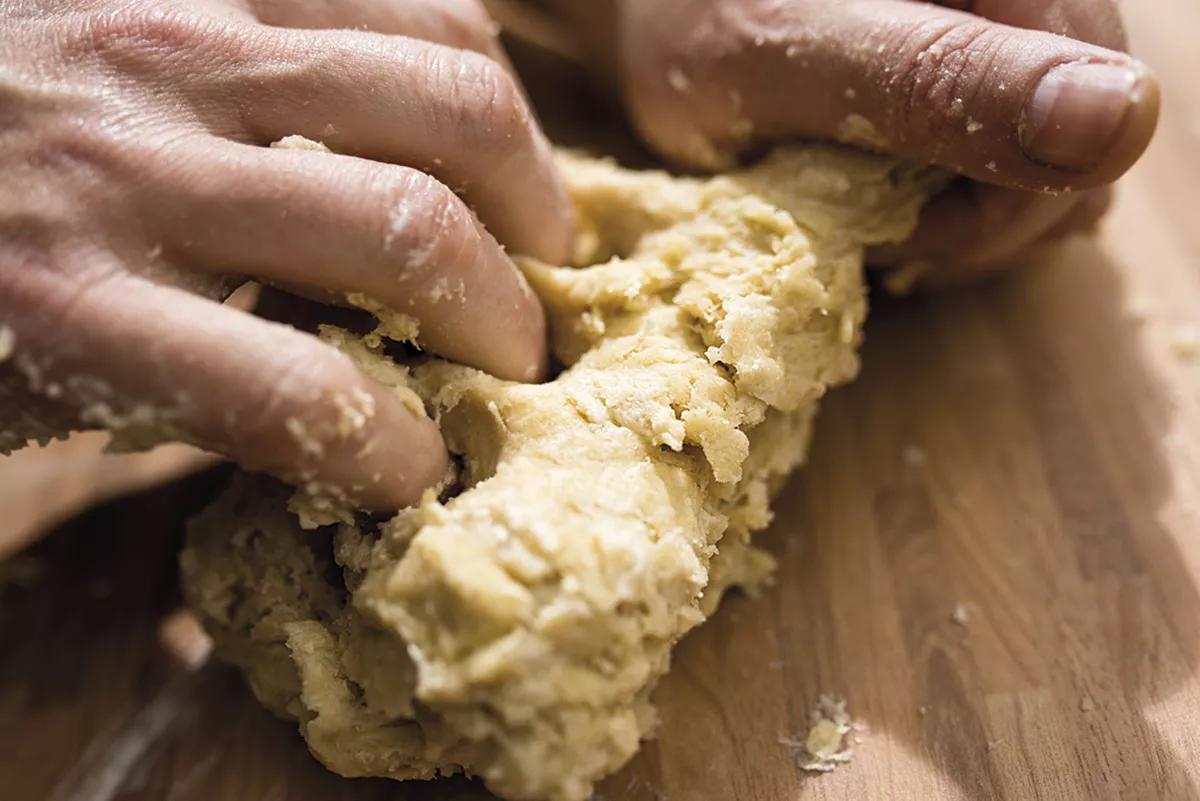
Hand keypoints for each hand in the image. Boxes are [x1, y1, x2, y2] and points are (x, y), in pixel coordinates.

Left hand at [0, 0, 571, 510]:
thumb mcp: (31, 376)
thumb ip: (184, 395)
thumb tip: (364, 412)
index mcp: (67, 309)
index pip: (298, 399)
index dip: (398, 456)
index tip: (423, 471)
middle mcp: (136, 164)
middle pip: (411, 234)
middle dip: (505, 323)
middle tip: (516, 360)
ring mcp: (181, 41)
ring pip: (447, 102)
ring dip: (531, 193)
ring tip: (539, 241)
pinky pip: (410, 1)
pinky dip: (476, 74)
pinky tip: (474, 133)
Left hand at [547, 0, 1158, 282]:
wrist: (666, 6)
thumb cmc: (696, 23)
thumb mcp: (789, 59)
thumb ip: (933, 83)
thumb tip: (1118, 121)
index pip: (1086, 127)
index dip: (986, 215)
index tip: (877, 229)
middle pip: (1083, 153)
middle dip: (975, 225)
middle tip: (864, 225)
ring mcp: (1020, 34)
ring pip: (1059, 168)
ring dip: (971, 223)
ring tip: (873, 212)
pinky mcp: (995, 67)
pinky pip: (1024, 162)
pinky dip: (963, 206)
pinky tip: (894, 200)